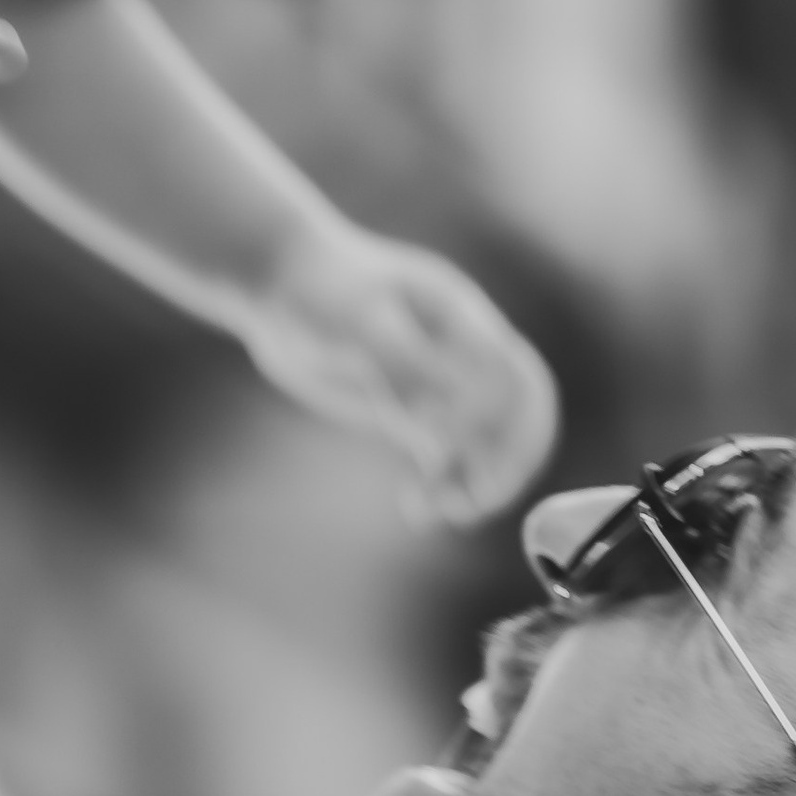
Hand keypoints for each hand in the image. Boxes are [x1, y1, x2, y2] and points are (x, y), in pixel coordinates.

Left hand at [245, 221, 558, 524]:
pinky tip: (416, 510)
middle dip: (510, 461)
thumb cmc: (318, 287)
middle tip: (479, 498)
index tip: (457, 450)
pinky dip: (440, 486)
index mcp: (464, 320)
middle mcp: (462, 353)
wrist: (278, 283)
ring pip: (484, 444)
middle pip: (518, 416)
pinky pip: (444, 457)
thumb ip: (406, 364)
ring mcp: (438, 384)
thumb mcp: (358, 322)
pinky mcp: (410, 412)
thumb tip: (453, 413)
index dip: (508, 421)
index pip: (517, 377)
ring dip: (478, 482)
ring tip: (448, 512)